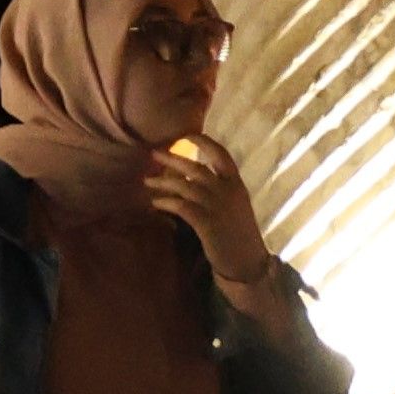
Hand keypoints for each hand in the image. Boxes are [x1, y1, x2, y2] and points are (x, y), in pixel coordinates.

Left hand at [147, 140, 290, 316]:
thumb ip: (216, 189)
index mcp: (237, 185)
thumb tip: (189, 177)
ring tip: (147, 180)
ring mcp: (218, 207)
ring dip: (163, 181)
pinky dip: (166, 201)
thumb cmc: (236, 231)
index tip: (187, 133)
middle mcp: (228, 191)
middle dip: (173, 159)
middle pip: (197, 168)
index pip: (222, 156)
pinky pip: (181, 206)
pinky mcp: (207, 223)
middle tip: (153, 153)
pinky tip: (155, 202)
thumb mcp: (232, 204)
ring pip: (185, 186)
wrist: (247, 260)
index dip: (205, 143)